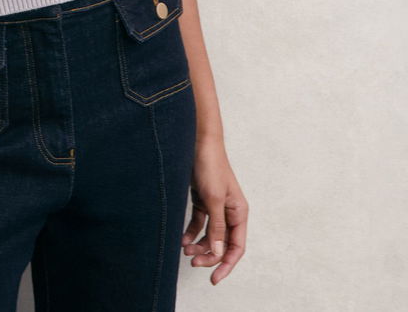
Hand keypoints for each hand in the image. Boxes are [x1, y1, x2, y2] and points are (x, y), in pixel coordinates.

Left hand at [182, 136, 247, 284]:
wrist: (197, 142)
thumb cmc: (211, 166)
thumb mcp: (214, 199)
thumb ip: (217, 227)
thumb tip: (219, 252)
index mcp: (239, 212)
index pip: (236, 247)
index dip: (226, 264)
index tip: (214, 278)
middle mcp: (229, 211)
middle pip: (222, 243)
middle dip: (209, 255)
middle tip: (193, 262)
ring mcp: (216, 206)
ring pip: (210, 235)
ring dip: (199, 245)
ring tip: (185, 250)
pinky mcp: (203, 200)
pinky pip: (200, 223)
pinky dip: (192, 232)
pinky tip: (183, 239)